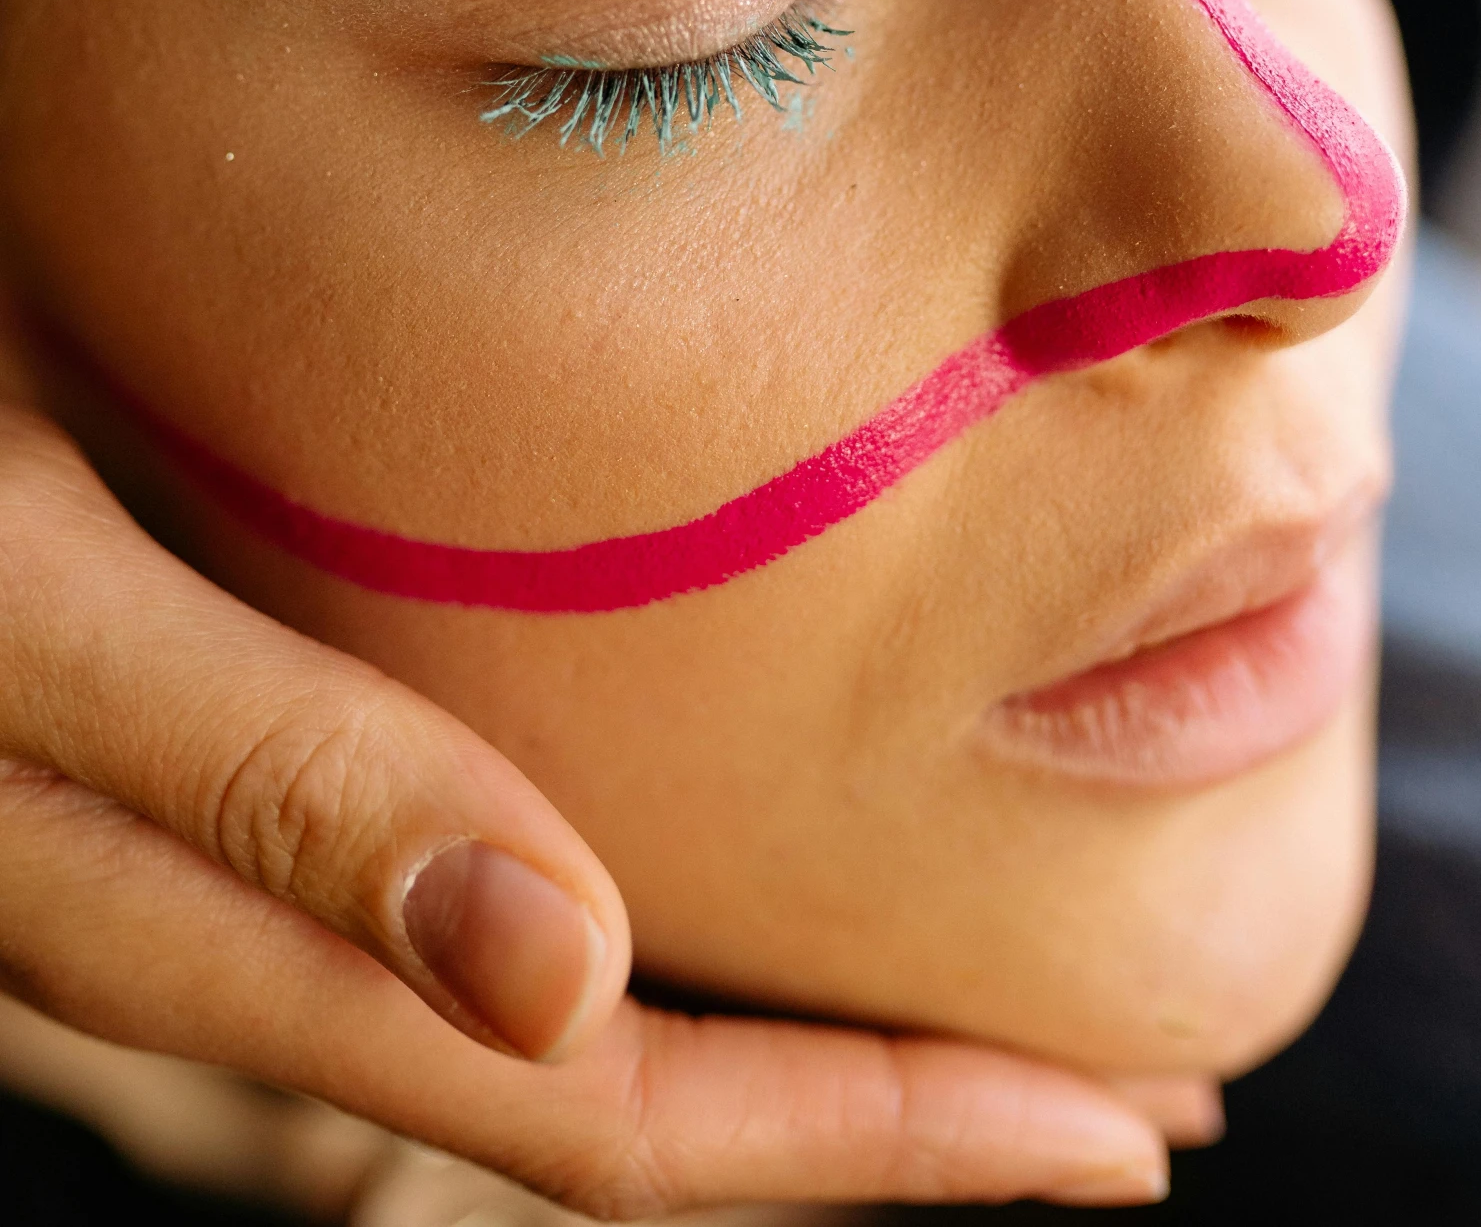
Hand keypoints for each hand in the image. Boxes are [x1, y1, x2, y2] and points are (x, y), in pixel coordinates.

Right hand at [0, 413, 1216, 1212]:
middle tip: (1123, 1112)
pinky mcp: (221, 775)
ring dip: (776, 1047)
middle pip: (598, 1105)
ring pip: (545, 1028)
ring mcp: (226, 872)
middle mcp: (233, 939)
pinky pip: (461, 906)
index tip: (1104, 1134)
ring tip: (987, 1032)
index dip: (858, 1143)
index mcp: (200, 929)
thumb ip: (262, 773)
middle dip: (869, 1129)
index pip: (585, 1111)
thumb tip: (554, 987)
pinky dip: (638, 939)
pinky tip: (718, 896)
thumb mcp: (33, 586)